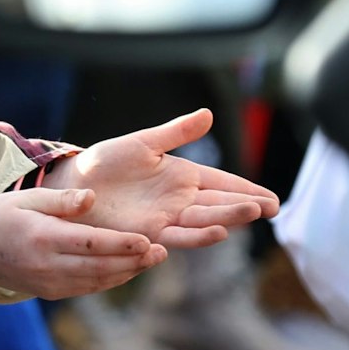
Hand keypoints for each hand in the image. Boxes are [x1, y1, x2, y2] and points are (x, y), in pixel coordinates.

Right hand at [0, 188, 165, 298]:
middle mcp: (48, 265)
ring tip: (152, 260)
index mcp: (43, 237)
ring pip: (97, 281)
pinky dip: (109, 280)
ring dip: (127, 272)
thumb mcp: (27, 198)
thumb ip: (62, 200)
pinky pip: (86, 288)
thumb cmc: (1, 215)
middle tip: (161, 252)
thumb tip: (93, 197)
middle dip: (133, 261)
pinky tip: (127, 270)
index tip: (147, 240)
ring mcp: (48, 283)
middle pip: (100, 267)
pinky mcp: (49, 293)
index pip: (91, 243)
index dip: (122, 244)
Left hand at [42, 109, 280, 249]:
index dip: (247, 190)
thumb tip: (209, 113)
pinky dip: (198, 235)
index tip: (274, 199)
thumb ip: (176, 132)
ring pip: (205, 220)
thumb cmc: (105, 162)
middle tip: (273, 207)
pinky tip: (218, 231)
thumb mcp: (143, 142)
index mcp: (182, 176)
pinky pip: (178, 236)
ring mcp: (166, 218)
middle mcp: (180, 200)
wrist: (74, 184)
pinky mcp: (148, 233)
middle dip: (246, 205)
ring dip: (228, 217)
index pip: (223, 183)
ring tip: (252, 213)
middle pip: (220, 203)